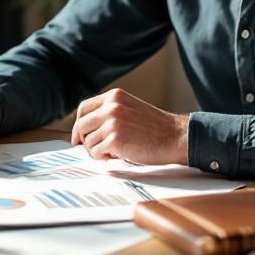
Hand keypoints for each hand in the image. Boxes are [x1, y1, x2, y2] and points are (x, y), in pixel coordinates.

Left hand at [70, 88, 188, 164]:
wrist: (175, 137)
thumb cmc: (155, 128)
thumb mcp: (130, 109)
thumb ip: (110, 113)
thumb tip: (85, 130)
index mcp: (114, 96)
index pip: (83, 108)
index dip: (78, 125)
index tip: (79, 137)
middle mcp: (111, 106)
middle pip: (81, 125)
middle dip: (86, 140)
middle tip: (97, 149)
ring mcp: (113, 122)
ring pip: (88, 141)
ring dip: (97, 151)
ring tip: (114, 151)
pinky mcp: (115, 139)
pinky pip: (96, 153)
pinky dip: (103, 158)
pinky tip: (118, 155)